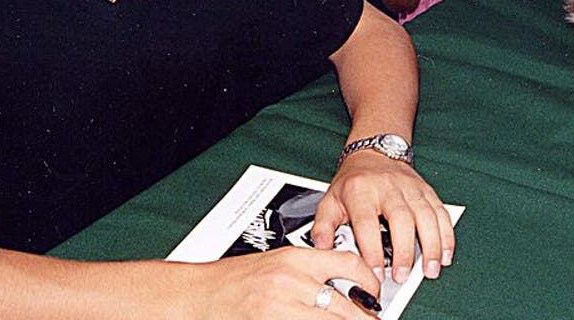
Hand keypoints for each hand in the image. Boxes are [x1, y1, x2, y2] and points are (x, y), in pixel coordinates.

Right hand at [173, 246, 380, 318]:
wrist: (198, 294)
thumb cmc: (233, 279)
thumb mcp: (276, 264)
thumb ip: (309, 272)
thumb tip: (345, 287)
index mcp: (295, 259)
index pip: (349, 264)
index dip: (370, 281)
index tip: (375, 292)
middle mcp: (291, 282)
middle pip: (347, 307)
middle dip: (365, 318)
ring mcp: (281, 308)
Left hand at [312, 151, 454, 285]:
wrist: (374, 152)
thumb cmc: (353, 182)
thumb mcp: (330, 200)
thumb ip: (323, 227)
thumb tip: (322, 250)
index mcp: (360, 191)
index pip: (367, 223)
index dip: (372, 250)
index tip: (375, 274)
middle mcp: (388, 187)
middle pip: (401, 219)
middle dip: (404, 251)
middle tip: (402, 276)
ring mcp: (410, 188)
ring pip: (426, 216)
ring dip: (431, 245)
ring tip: (430, 271)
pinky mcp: (426, 190)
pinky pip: (441, 212)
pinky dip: (446, 234)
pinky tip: (445, 254)